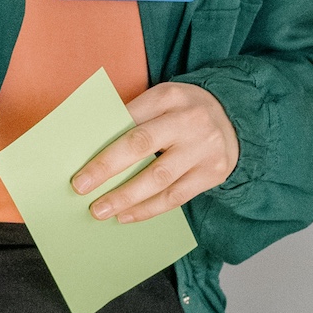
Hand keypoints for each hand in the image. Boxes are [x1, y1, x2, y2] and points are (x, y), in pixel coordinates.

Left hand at [72, 80, 238, 222]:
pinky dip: (148, 209)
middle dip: (106, 168)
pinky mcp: (212, 173)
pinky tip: (126, 215)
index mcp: (168, 96)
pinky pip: (175, 196)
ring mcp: (203, 148)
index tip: (76, 160)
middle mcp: (188, 120)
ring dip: (125, 197)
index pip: (127, 118)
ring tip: (100, 210)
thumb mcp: (163, 101)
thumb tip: (91, 147)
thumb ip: (134, 118)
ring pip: (158, 178)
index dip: (101, 140)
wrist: (236, 118)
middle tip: (80, 187)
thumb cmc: (184, 111)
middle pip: (140, 145)